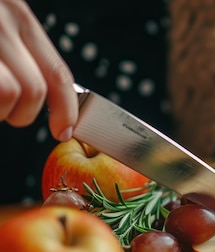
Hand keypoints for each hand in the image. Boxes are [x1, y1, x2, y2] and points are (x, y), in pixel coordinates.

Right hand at [0, 0, 76, 140]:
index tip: (63, 129)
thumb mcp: (2, 18)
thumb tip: (47, 99)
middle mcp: (1, 24)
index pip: (58, 73)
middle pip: (33, 91)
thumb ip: (23, 51)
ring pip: (6, 94)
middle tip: (5, 111)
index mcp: (19, 16)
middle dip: (21, 113)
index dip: (66, 110)